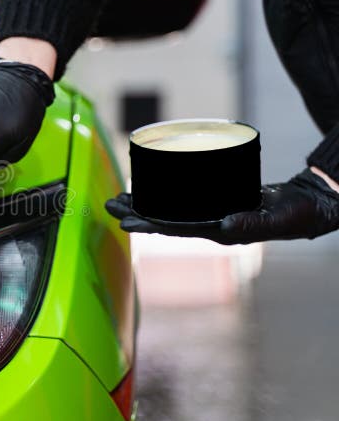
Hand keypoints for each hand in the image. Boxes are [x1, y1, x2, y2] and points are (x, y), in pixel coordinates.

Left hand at [105, 168, 338, 244]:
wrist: (311, 206)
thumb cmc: (298, 215)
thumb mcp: (279, 218)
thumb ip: (253, 221)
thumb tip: (223, 225)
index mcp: (221, 231)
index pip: (176, 228)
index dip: (149, 223)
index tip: (125, 219)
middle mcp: (212, 226)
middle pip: (165, 220)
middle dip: (136, 213)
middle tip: (109, 204)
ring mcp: (213, 215)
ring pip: (171, 210)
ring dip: (145, 204)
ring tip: (120, 197)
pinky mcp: (218, 203)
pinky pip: (184, 201)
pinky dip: (165, 195)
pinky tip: (152, 188)